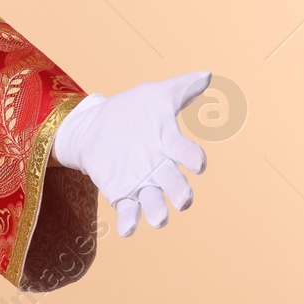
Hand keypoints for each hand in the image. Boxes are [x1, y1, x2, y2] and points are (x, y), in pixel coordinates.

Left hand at [52, 71, 210, 236]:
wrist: (95, 125)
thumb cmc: (132, 111)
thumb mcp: (154, 95)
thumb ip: (181, 88)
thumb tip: (208, 74)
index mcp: (169, 145)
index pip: (186, 153)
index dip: (193, 157)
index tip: (197, 162)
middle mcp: (160, 168)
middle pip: (175, 185)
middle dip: (180, 194)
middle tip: (182, 199)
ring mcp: (141, 183)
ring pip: (155, 203)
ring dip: (158, 212)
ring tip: (159, 219)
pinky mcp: (120, 193)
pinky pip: (128, 212)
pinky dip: (130, 222)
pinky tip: (127, 230)